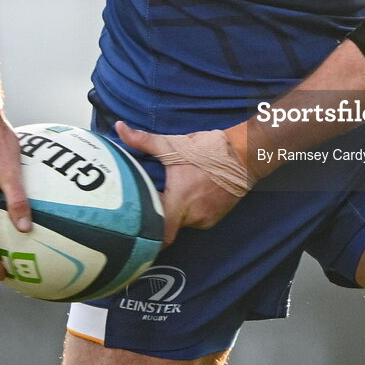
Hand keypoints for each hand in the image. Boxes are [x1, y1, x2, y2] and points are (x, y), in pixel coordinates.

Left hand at [116, 122, 244, 246]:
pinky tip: (191, 193)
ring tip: (172, 193)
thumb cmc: (208, 150)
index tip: (137, 224)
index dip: (146, 233)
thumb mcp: (173, 145)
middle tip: (152, 200)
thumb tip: (119, 128)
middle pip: (169, 227)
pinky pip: (198, 218)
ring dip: (177, 211)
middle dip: (160, 215)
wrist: (245, 153)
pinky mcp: (217, 216)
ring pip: (183, 222)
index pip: (159, 236)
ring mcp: (207, 219)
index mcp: (179, 203)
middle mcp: (193, 217)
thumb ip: (143, 140)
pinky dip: (191, 210)